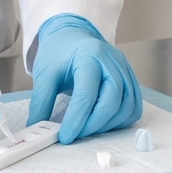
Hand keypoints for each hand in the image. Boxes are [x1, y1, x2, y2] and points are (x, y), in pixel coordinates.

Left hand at [27, 14, 141, 143]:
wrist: (72, 36)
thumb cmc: (59, 52)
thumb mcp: (44, 72)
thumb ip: (41, 101)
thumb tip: (37, 129)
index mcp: (89, 54)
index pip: (87, 93)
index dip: (76, 119)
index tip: (65, 137)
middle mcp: (112, 60)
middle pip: (112, 101)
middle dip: (93, 125)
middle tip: (76, 135)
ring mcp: (124, 69)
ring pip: (127, 106)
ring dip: (108, 125)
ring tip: (86, 129)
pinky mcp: (130, 79)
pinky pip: (134, 107)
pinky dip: (120, 121)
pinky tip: (102, 123)